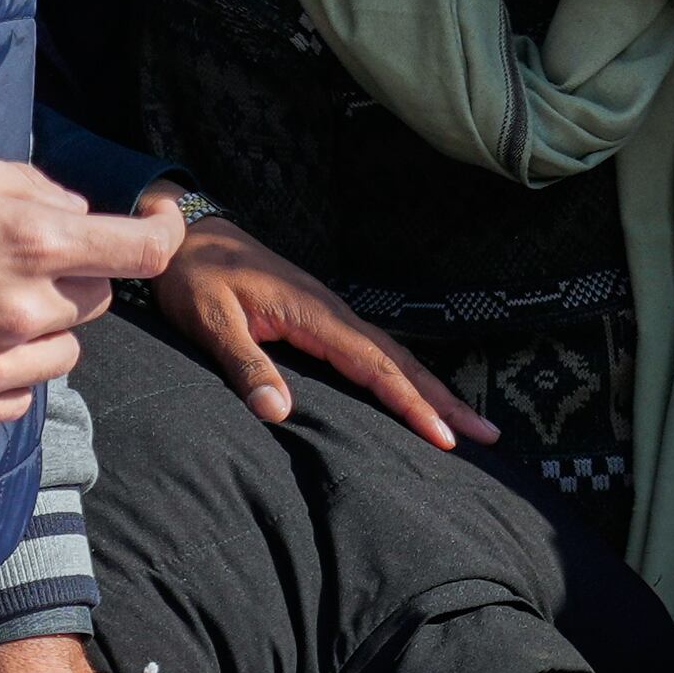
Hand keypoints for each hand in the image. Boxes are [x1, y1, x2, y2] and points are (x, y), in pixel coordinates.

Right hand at [0, 151, 180, 426]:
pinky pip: (23, 394)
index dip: (161, 235)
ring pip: (66, 350)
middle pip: (99, 298)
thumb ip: (29, 186)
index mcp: (32, 244)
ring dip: (42, 329)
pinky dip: (8, 373)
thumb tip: (79, 209)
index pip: (143, 251)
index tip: (157, 226)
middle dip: (72, 278)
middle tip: (10, 266)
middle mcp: (26, 309)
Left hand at [137, 184, 494, 449]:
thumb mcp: (210, 321)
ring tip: (467, 420)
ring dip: (433, 390)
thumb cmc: (196, 277)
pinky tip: (414, 391)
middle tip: (486, 434)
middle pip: (403, 363)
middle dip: (445, 400)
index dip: (411, 404)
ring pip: (395, 357)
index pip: (377, 367)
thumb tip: (279, 413)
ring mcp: (333, 316)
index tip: (442, 437)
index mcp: (317, 315)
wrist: (187, 235)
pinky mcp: (323, 319)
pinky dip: (405, 376)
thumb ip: (246, 364)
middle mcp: (336, 315)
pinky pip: (377, 353)